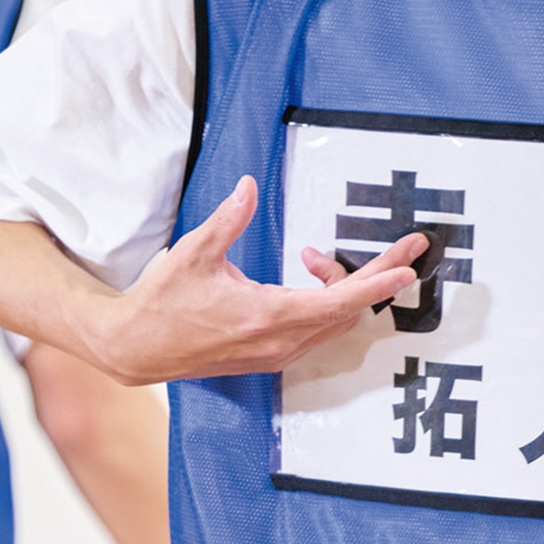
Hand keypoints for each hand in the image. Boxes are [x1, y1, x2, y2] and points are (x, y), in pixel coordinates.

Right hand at [96, 175, 423, 382]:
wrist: (136, 350)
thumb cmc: (163, 302)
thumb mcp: (193, 253)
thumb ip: (227, 219)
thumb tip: (248, 186)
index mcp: (265, 316)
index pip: (337, 301)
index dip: (376, 283)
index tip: (406, 267)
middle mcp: (278, 342)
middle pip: (348, 310)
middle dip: (379, 277)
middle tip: (407, 248)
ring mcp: (277, 354)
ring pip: (335, 320)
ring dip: (343, 287)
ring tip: (317, 256)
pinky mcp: (271, 356)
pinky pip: (318, 329)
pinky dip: (325, 301)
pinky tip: (306, 274)